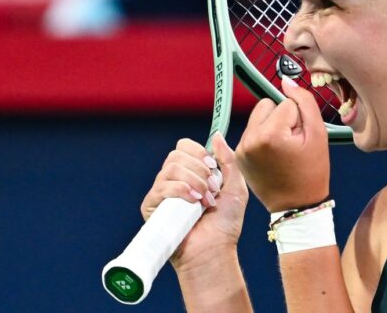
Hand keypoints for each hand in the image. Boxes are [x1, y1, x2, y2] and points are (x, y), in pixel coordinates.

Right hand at [140, 132, 248, 271]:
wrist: (214, 249)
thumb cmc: (226, 224)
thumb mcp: (235, 186)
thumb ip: (228, 159)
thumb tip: (216, 136)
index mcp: (190, 173)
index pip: (184, 147)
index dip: (199, 153)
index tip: (213, 168)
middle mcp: (173, 180)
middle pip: (177, 155)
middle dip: (200, 170)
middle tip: (212, 190)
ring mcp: (161, 193)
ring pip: (171, 168)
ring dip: (195, 182)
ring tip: (205, 201)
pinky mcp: (152, 207)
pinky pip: (162, 187)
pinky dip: (181, 190)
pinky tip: (193, 203)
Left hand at [236, 76, 329, 211]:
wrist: (297, 205)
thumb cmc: (312, 171)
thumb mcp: (318, 133)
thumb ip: (304, 101)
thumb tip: (286, 81)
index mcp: (269, 134)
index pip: (287, 103)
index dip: (299, 119)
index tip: (301, 141)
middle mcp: (249, 139)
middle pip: (267, 105)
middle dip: (281, 118)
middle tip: (291, 143)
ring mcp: (241, 148)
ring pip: (258, 116)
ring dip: (271, 126)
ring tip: (282, 150)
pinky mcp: (237, 155)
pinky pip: (252, 131)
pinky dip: (262, 138)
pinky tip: (272, 156)